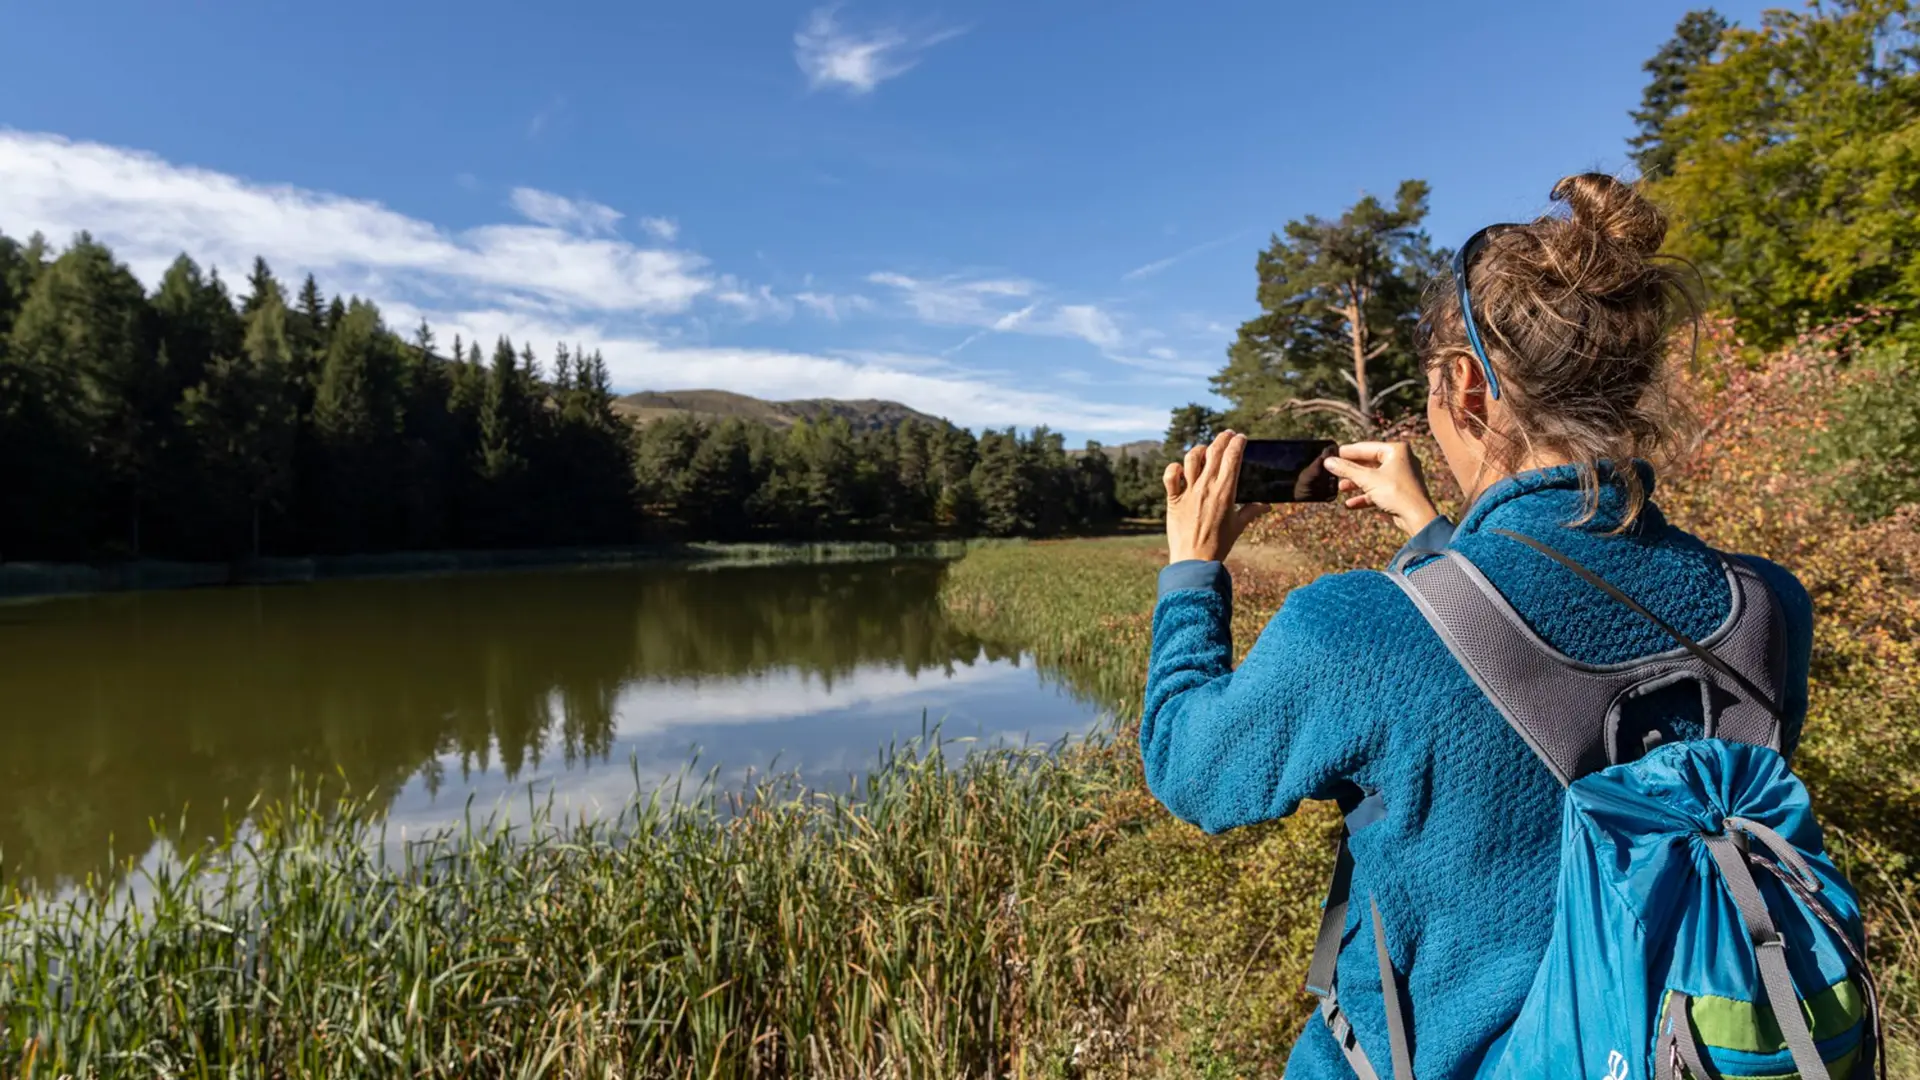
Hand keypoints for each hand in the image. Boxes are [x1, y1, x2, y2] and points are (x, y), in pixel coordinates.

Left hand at [1163, 430, 1270, 563]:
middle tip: (1227, 435)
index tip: (1241, 438)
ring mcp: (1188, 492)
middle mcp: (1206, 487)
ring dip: (1200, 450)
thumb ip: (1251, 511)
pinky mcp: (1173, 499)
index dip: (1237, 443)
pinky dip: (1174, 468)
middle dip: (1222, 439)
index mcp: (1225, 492)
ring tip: (1206, 450)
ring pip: (1191, 458)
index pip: (1232, 457)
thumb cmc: (1219, 545)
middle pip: (1214, 452)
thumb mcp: (1238, 526)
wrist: (1194, 561)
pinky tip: (1180, 470)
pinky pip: (1170, 476)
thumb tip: (1267, 506)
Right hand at [1322, 441, 1440, 536]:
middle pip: (1369, 463)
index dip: (1347, 452)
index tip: (1332, 454)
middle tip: (1334, 471)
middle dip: (1351, 471)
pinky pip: (1379, 490)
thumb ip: (1347, 469)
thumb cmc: (1396, 493)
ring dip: (1356, 484)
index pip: (1366, 448)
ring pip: (1373, 477)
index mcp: (1396, 450)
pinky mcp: (1399, 491)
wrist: (1417, 517)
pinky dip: (1365, 496)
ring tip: (1340, 488)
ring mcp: (1400, 476)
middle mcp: (1400, 460)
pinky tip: (1350, 504)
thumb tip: (1328, 461)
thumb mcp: (1367, 479)